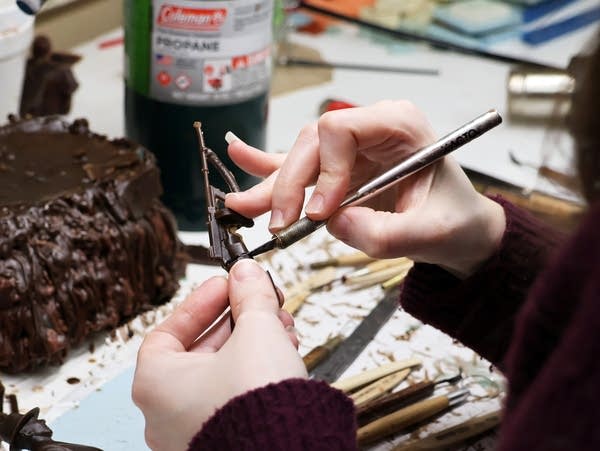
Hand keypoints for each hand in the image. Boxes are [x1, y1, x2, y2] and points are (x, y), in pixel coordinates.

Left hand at [132, 259, 306, 450]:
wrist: (290, 450)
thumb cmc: (255, 404)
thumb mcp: (255, 330)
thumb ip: (249, 295)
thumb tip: (246, 275)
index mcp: (156, 385)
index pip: (169, 330)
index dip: (201, 302)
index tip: (226, 286)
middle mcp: (167, 414)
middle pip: (202, 350)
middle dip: (238, 320)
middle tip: (258, 301)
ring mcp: (194, 432)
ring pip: (223, 373)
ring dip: (252, 342)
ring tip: (279, 325)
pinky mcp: (224, 440)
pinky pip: (235, 396)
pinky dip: (256, 371)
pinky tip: (283, 352)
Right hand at [225, 100, 504, 277]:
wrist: (458, 231)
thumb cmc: (454, 222)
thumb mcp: (431, 233)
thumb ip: (385, 233)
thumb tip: (334, 224)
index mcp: (399, 125)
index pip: (341, 130)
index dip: (324, 170)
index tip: (321, 212)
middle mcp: (371, 128)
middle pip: (312, 143)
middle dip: (290, 183)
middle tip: (278, 222)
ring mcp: (353, 148)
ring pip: (300, 157)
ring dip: (273, 185)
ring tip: (242, 205)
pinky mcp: (341, 169)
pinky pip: (302, 166)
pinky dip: (271, 168)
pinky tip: (241, 156)